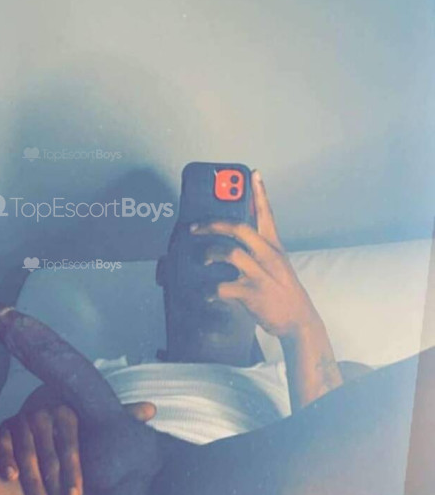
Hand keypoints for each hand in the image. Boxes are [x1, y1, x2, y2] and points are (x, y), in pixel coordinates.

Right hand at [0, 384, 155, 494]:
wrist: (42, 425)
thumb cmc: (79, 434)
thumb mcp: (99, 428)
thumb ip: (123, 420)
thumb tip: (152, 408)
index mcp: (68, 413)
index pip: (71, 444)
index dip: (73, 472)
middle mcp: (43, 412)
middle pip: (48, 454)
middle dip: (53, 489)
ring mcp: (22, 419)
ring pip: (25, 452)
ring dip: (30, 484)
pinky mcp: (4, 428)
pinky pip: (1, 444)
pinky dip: (4, 459)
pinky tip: (10, 478)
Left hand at [194, 170, 319, 339]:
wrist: (298, 321)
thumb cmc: (283, 292)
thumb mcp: (277, 265)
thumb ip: (260, 250)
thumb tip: (234, 239)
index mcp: (274, 247)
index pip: (267, 214)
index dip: (260, 193)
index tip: (253, 174)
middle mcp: (268, 256)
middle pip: (239, 228)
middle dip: (213, 224)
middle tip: (194, 227)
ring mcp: (261, 274)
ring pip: (231, 253)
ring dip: (211, 254)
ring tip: (203, 261)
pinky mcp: (252, 293)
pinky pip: (223, 287)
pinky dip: (210, 291)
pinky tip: (206, 294)